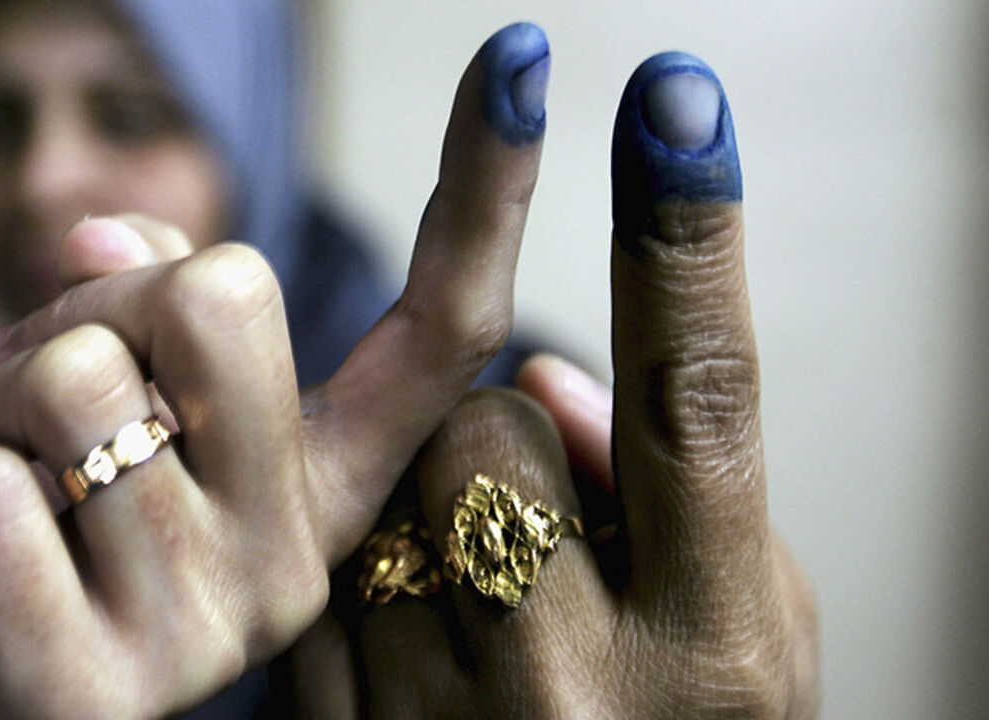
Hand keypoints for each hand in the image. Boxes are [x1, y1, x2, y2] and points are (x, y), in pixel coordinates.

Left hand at [0, 23, 550, 718]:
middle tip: (41, 379)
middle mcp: (299, 558)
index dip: (482, 190)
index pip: (438, 328)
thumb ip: (137, 305)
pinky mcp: (88, 691)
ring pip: (76, 380)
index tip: (518, 68)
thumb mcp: (112, 404)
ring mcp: (207, 631)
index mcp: (326, 484)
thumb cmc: (50, 545)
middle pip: (223, 293)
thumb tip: (106, 229)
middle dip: (94, 300)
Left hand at [275, 52, 818, 718]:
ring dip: (413, 506)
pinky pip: (315, 565)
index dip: (688, 246)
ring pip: (388, 490)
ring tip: (460, 605)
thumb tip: (550, 369)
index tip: (675, 102)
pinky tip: (392, 636)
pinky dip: (350, 564)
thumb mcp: (723, 625)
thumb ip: (666, 493)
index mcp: (713, 646)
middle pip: (493, 428)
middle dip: (491, 441)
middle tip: (516, 530)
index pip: (702, 405)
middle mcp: (586, 690)